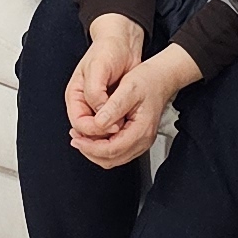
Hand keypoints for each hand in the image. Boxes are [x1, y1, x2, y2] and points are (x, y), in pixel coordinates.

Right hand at [63, 15, 146, 142]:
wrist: (124, 43)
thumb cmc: (107, 50)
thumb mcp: (98, 67)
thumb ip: (95, 92)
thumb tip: (99, 114)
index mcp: (75, 95)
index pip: (78, 123)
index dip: (92, 129)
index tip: (109, 126)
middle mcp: (86, 103)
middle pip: (89, 130)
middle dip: (102, 134)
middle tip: (118, 130)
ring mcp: (99, 106)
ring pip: (101, 130)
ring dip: (112, 132)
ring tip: (125, 128)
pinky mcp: (113, 106)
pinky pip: (114, 123)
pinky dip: (121, 126)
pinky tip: (129, 123)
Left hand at [77, 46, 196, 169]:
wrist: (162, 78)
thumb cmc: (148, 80)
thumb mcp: (129, 88)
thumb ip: (114, 107)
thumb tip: (99, 123)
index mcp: (141, 129)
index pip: (112, 150)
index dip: (90, 147)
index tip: (77, 139)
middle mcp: (142, 140)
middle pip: (111, 159)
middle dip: (90, 151)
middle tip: (75, 139)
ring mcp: (140, 141)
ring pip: (113, 159)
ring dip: (94, 151)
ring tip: (81, 138)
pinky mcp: (136, 139)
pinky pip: (117, 152)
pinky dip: (102, 148)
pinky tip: (93, 136)